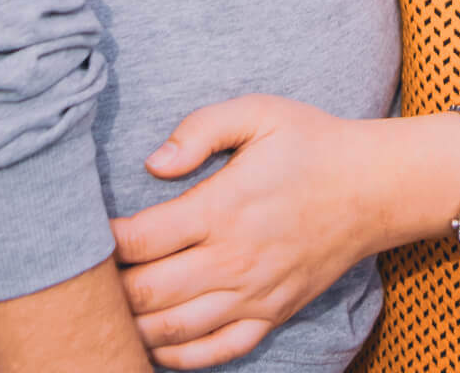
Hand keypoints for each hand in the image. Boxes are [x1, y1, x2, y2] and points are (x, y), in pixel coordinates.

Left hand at [112, 96, 395, 368]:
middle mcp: (234, 260)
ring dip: (134, 326)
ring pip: (174, 332)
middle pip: (148, 294)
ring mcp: (254, 295)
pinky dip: (178, 358)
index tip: (88, 231)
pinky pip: (216, 352)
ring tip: (110, 310)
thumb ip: (201, 129)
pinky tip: (154, 345)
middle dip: (108, 290)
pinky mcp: (271, 315)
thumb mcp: (259, 112)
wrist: (372, 187)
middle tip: (88, 275)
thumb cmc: (310, 142)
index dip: (104, 241)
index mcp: (223, 208)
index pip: (142, 240)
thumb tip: (153, 164)